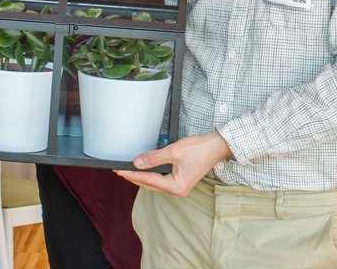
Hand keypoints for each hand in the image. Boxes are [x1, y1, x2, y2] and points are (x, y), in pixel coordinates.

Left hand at [115, 131, 229, 195]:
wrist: (216, 146)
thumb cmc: (199, 149)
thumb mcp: (173, 151)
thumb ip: (153, 158)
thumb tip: (137, 163)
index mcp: (176, 186)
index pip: (148, 180)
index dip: (132, 175)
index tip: (119, 171)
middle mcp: (178, 190)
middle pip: (150, 185)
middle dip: (135, 178)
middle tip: (120, 171)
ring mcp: (180, 187)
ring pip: (156, 184)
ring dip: (143, 178)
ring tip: (129, 171)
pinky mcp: (181, 181)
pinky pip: (162, 181)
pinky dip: (152, 176)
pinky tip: (145, 171)